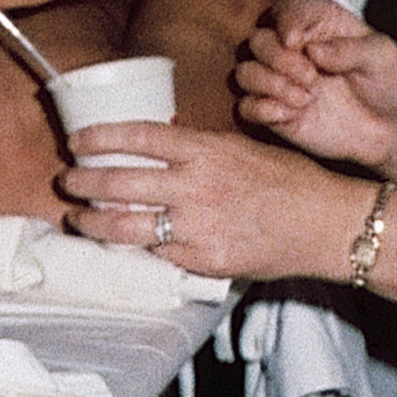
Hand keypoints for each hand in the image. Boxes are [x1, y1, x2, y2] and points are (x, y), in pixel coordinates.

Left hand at [59, 121, 377, 284]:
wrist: (328, 224)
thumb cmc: (292, 183)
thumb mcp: (244, 149)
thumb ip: (200, 151)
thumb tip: (159, 152)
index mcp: (207, 150)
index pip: (137, 137)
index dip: (99, 137)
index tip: (77, 141)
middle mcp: (196, 185)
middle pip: (118, 182)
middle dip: (83, 183)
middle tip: (69, 182)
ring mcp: (198, 225)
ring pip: (125, 226)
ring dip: (93, 223)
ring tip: (81, 219)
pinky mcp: (204, 259)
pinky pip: (159, 254)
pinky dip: (142, 249)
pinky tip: (130, 245)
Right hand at [234, 0, 396, 177]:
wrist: (396, 129)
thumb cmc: (392, 83)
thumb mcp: (383, 58)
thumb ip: (350, 50)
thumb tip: (313, 49)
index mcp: (318, 24)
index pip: (285, 11)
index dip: (284, 23)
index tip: (295, 41)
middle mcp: (293, 50)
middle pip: (257, 41)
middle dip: (277, 58)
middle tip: (312, 76)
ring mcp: (282, 82)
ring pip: (245, 73)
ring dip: (269, 84)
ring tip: (307, 97)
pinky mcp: (277, 113)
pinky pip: (246, 107)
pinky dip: (261, 109)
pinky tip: (292, 114)